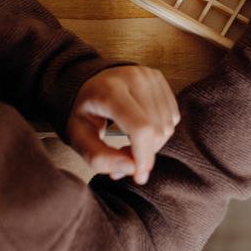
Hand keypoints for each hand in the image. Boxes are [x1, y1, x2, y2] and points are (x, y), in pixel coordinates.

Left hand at [66, 66, 179, 183]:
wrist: (91, 81)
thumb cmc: (85, 111)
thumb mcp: (78, 137)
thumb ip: (99, 158)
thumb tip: (131, 168)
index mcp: (109, 90)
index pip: (141, 128)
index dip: (144, 156)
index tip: (138, 175)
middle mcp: (133, 77)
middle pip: (156, 130)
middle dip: (144, 153)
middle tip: (124, 154)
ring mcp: (148, 75)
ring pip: (167, 125)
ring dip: (152, 143)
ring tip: (130, 141)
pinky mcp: (159, 78)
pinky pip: (172, 116)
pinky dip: (160, 131)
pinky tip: (141, 129)